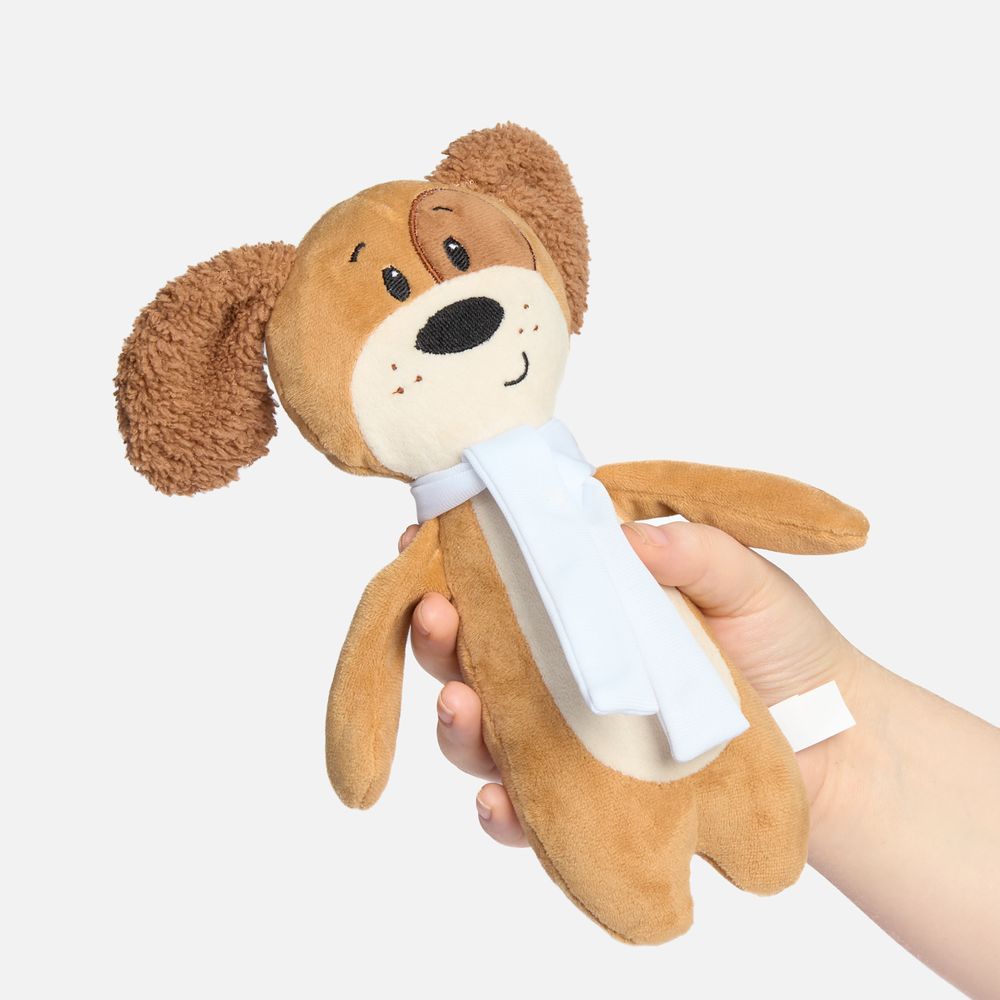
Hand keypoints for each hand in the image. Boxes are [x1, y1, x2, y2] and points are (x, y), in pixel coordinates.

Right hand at [401, 520, 862, 846]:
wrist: (831, 740)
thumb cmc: (783, 645)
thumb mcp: (744, 582)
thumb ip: (692, 551)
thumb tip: (626, 539)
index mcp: (587, 601)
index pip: (507, 575)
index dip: (454, 557)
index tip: (420, 540)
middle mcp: (561, 665)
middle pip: (473, 650)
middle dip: (438, 635)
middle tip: (435, 616)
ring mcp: (567, 733)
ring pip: (482, 728)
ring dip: (456, 720)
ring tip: (460, 706)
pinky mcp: (585, 799)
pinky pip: (525, 807)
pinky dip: (501, 809)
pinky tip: (500, 801)